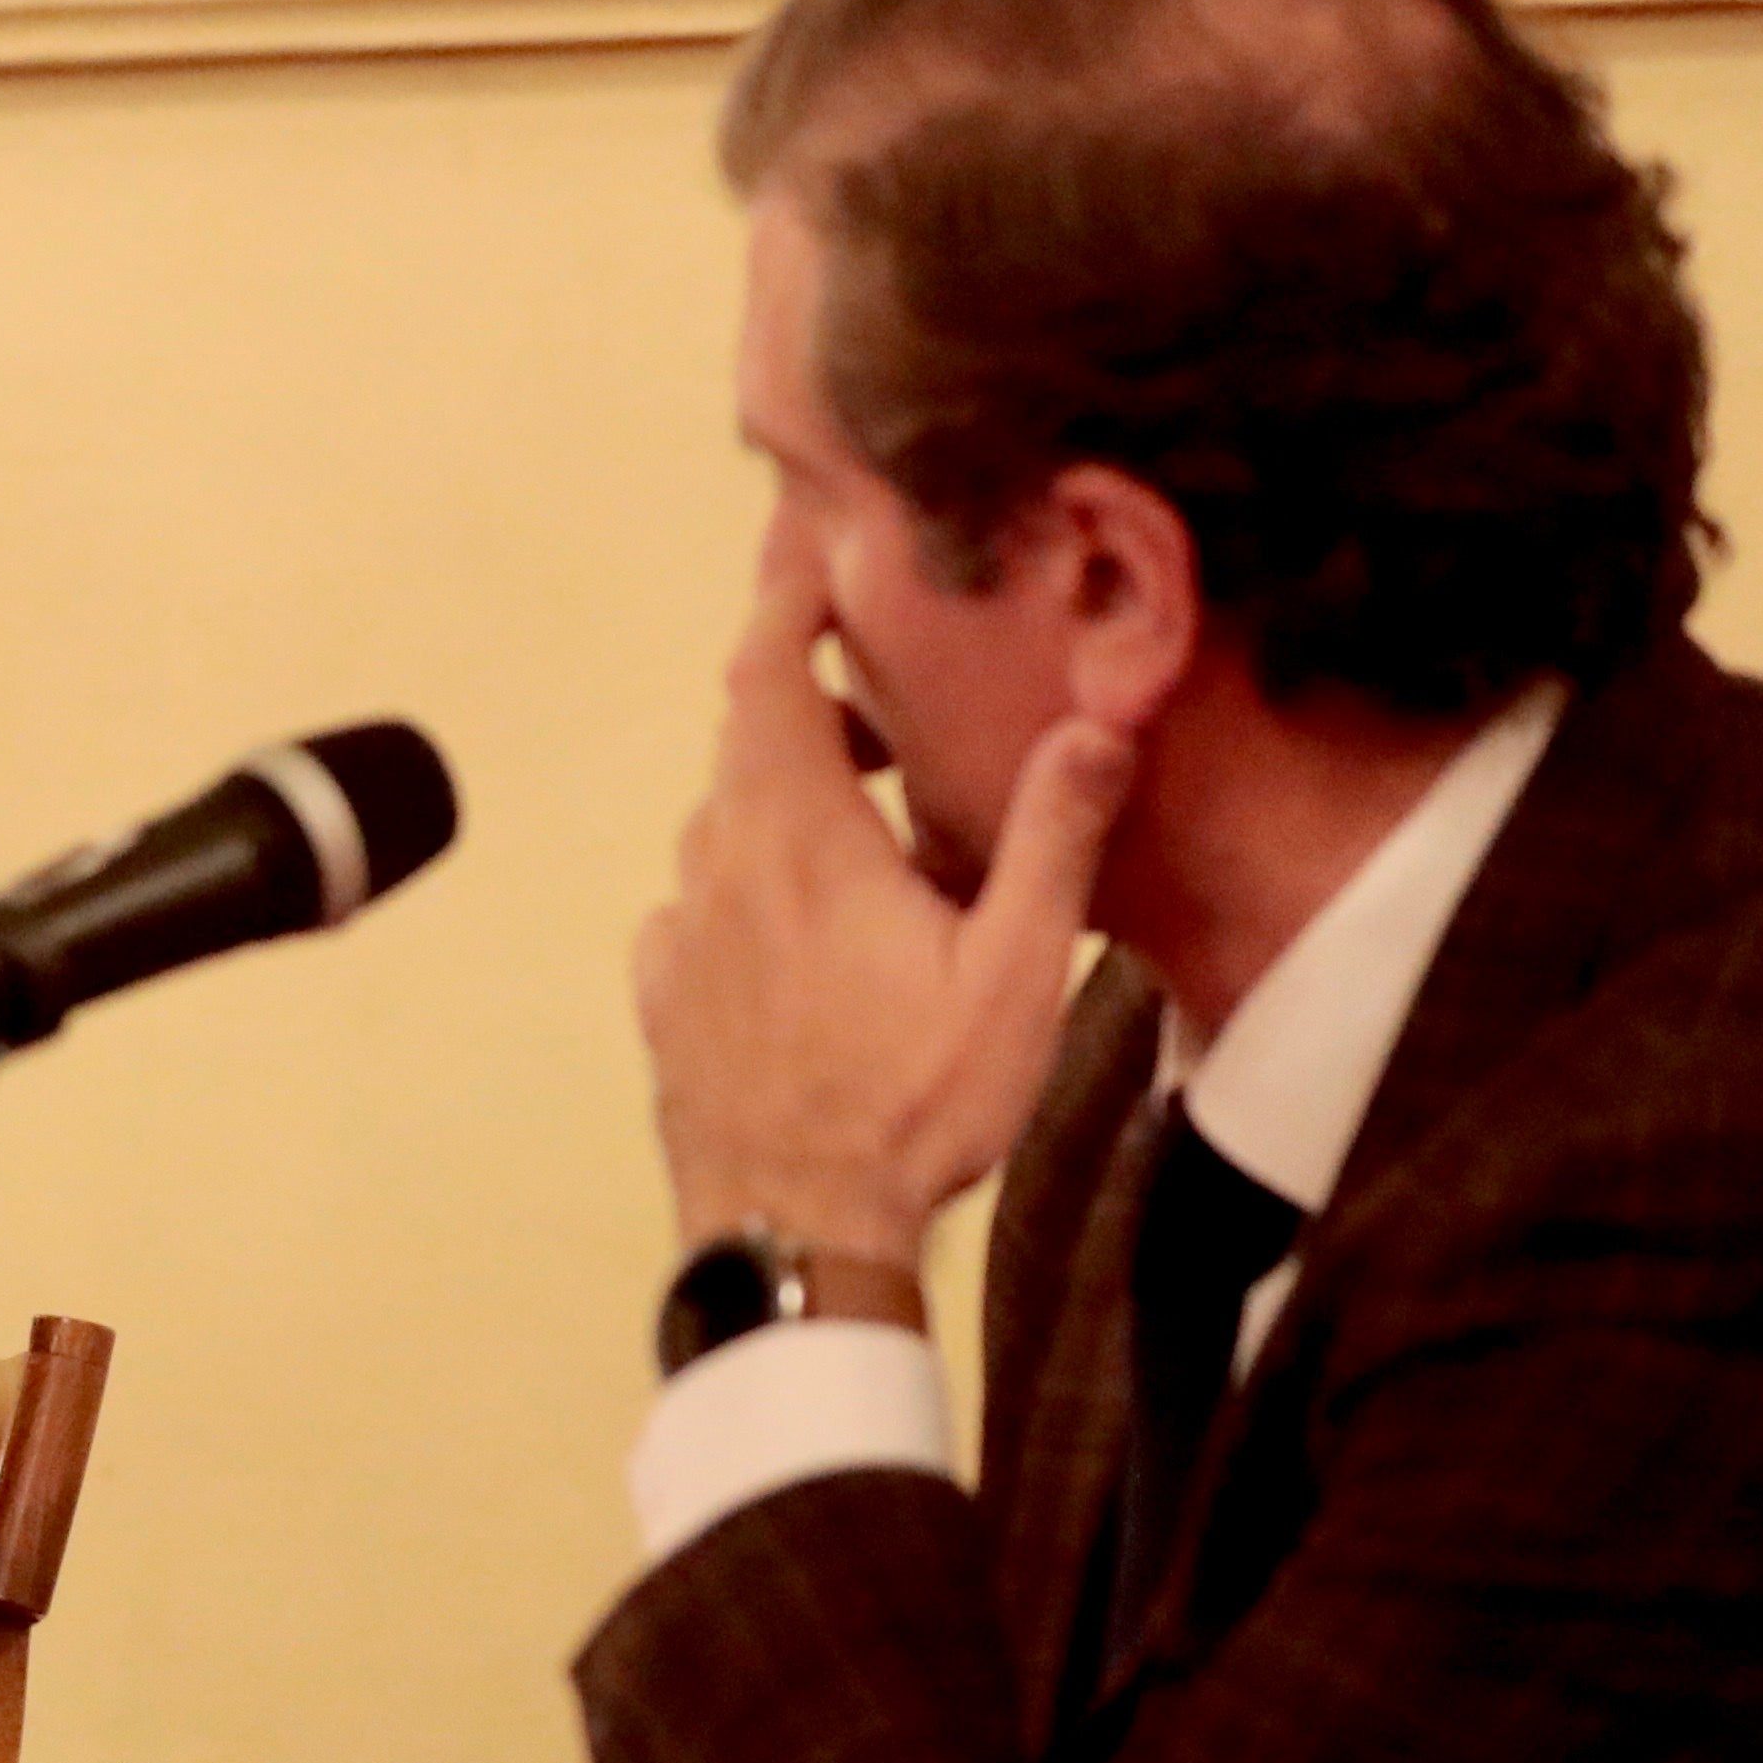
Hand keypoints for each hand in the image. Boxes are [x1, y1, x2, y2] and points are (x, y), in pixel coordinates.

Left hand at [633, 525, 1130, 1264]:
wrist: (794, 1235)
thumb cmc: (914, 1107)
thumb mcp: (1015, 975)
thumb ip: (1053, 840)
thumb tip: (1097, 723)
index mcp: (794, 836)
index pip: (765, 670)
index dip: (784, 590)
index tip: (811, 528)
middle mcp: (716, 864)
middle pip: (750, 738)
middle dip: (812, 692)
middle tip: (890, 681)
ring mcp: (679, 931)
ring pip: (730, 820)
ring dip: (795, 795)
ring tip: (880, 811)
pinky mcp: (664, 993)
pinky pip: (705, 900)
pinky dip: (757, 878)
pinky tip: (818, 923)